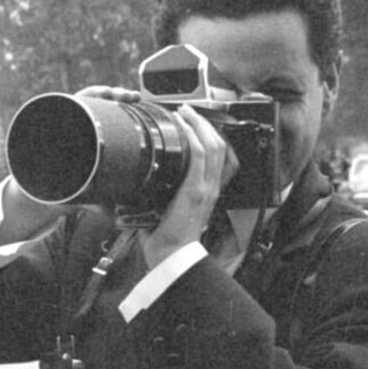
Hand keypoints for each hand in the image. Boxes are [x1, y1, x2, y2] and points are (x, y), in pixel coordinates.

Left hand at [140, 105, 237, 267]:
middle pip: (220, 145)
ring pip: (213, 145)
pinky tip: (183, 125)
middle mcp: (212, 187)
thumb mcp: (169, 209)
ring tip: (185, 112)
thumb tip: (146, 179)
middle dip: (205, 122)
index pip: (222, 157)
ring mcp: (206, 188)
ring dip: (199, 124)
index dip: (213, 135)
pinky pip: (201, 156)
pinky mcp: (196, 191)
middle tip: (187, 110)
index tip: (196, 123)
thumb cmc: (166, 237)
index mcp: (208, 191)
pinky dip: (193, 136)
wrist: (171, 258)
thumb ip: (166, 192)